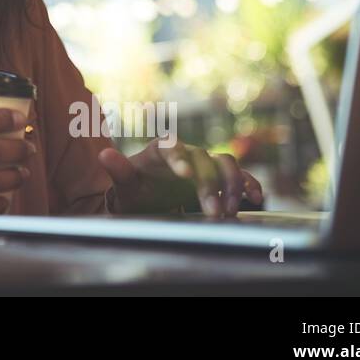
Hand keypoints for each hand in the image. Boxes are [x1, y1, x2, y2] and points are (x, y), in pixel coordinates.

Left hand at [97, 137, 263, 218]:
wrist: (148, 197)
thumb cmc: (135, 189)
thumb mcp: (125, 184)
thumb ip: (118, 170)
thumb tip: (104, 154)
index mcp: (161, 149)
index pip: (171, 147)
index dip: (179, 158)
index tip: (185, 175)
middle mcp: (186, 152)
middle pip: (202, 160)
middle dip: (209, 185)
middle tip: (212, 211)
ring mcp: (204, 163)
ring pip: (224, 163)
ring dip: (231, 185)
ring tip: (228, 211)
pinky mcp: (218, 176)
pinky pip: (238, 175)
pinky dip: (249, 183)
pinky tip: (255, 197)